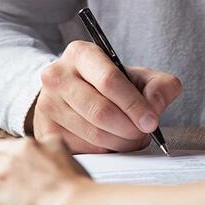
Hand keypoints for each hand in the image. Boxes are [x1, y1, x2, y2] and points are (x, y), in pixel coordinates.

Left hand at [0, 136, 89, 204]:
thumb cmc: (83, 196)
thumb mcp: (77, 167)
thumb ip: (61, 163)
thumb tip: (57, 177)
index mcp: (48, 141)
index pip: (23, 144)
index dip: (18, 161)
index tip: (22, 178)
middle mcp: (25, 147)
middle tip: (6, 189)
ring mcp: (8, 163)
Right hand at [29, 41, 180, 152]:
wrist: (74, 93)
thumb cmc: (111, 85)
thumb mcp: (138, 77)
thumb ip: (159, 86)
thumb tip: (154, 108)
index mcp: (80, 53)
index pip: (109, 80)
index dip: (134, 104)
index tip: (151, 122)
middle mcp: (57, 75)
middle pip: (101, 111)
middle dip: (129, 128)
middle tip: (143, 133)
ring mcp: (47, 104)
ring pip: (93, 134)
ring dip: (120, 142)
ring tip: (131, 137)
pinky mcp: (45, 129)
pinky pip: (83, 150)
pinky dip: (105, 151)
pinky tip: (112, 142)